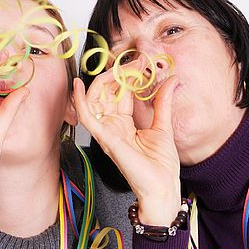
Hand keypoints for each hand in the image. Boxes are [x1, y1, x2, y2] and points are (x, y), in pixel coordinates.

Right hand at [73, 66, 180, 225]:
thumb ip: (162, 103)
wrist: (162, 187)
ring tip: (119, 68)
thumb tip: (170, 80)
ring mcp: (107, 133)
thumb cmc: (161, 166)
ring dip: (104, 81)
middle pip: (106, 94)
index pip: (121, 94)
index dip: (128, 76)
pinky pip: (87, 117)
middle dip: (118, 74)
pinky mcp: (105, 139)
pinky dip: (80, 101)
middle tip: (135, 61)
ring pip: (94, 100)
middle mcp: (113, 127)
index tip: (141, 61)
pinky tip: (78, 85)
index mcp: (125, 125)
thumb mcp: (163, 126)